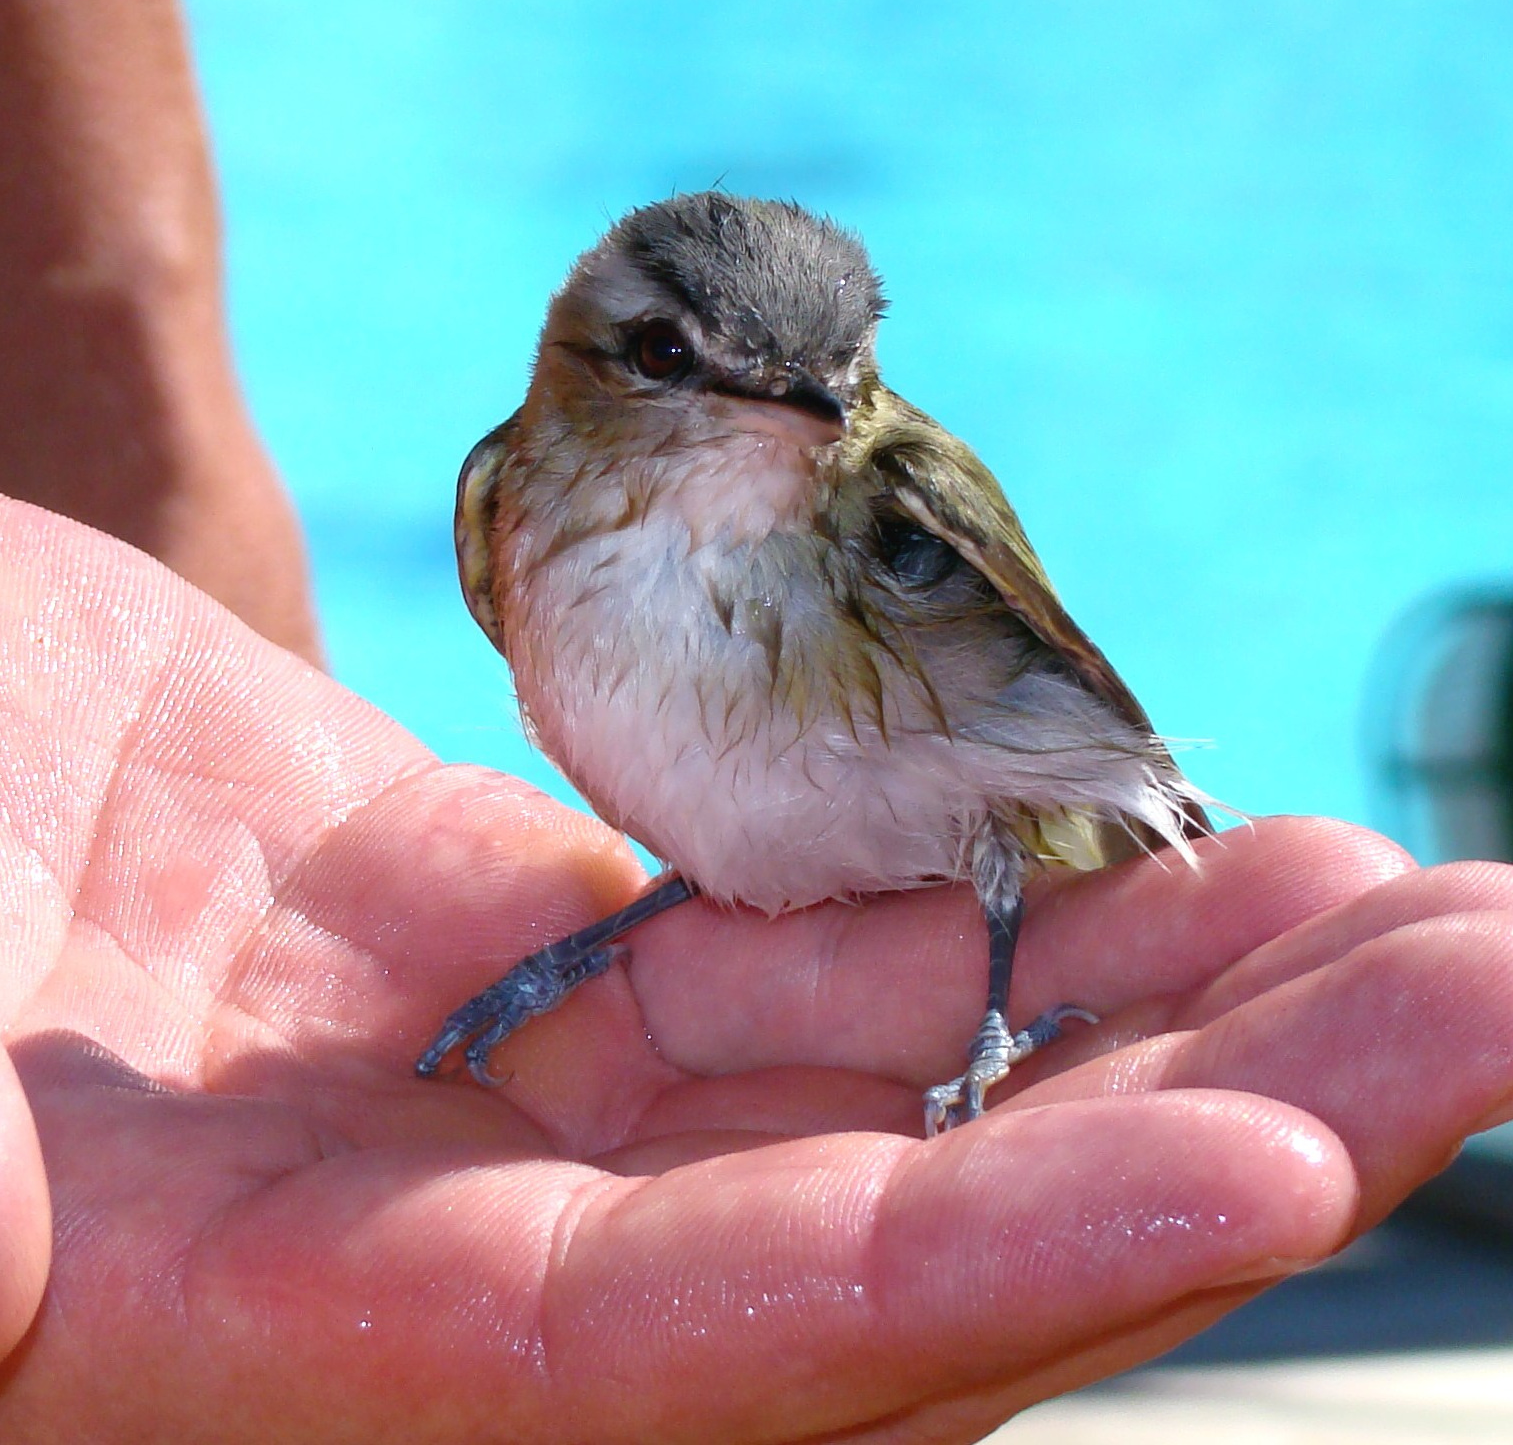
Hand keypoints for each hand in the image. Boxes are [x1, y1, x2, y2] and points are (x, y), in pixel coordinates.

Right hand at [1, 500, 1508, 1443]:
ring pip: (888, 1084)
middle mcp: (450, 1254)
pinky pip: (786, 953)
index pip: (718, 1349)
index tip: (1282, 1158)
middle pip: (896, 1230)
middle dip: (1215, 1123)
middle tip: (1485, 984)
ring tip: (1397, 904)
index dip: (995, 1263)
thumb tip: (18, 1288)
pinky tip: (1138, 845)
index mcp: (304, 1342)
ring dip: (1149, 1003)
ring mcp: (503, 1093)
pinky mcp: (516, 947)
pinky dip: (960, 909)